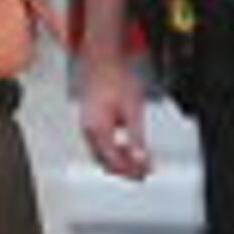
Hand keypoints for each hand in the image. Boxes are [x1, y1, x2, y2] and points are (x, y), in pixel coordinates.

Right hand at [78, 51, 151, 179]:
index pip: (113, 160)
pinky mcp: (90, 123)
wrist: (103, 61)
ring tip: (139, 163)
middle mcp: (88, 131)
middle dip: (125, 170)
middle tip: (145, 172)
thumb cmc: (117, 79)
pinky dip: (114, 151)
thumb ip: (137, 137)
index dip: (131, 170)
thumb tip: (141, 159)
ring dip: (120, 162)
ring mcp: (87, 127)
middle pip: (105, 162)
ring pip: (101, 155)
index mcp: (97, 129)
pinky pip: (100, 145)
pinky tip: (127, 148)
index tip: (146, 172)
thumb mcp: (133, 110)